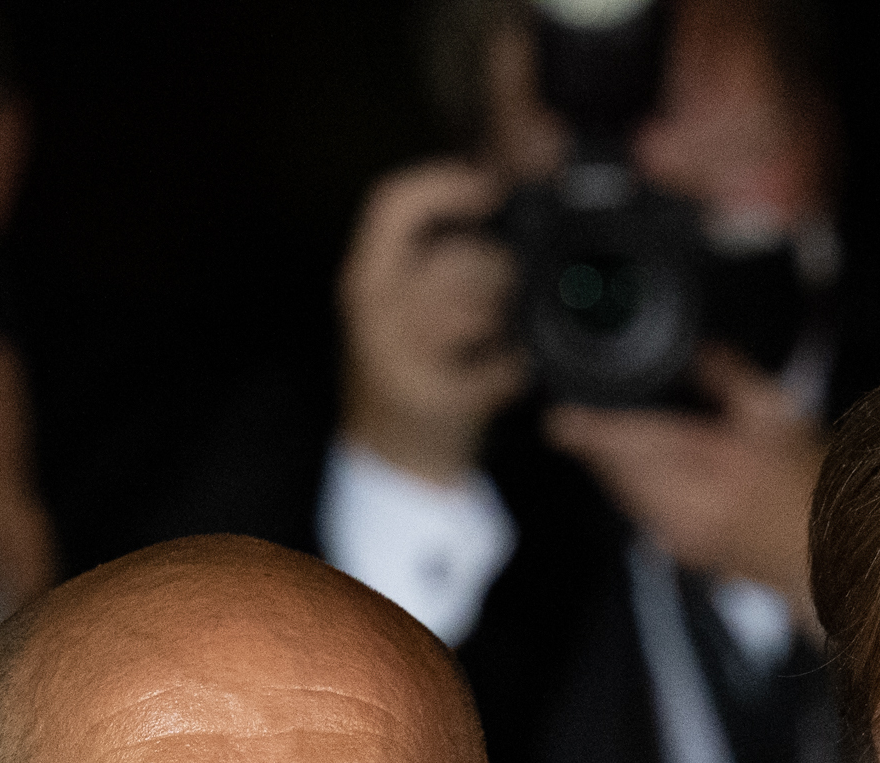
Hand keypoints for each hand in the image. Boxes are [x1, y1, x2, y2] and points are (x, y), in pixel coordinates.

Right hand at [338, 160, 525, 489]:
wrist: (391, 462)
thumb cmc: (408, 371)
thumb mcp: (404, 301)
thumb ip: (437, 253)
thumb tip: (493, 187)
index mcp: (364, 278)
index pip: (393, 205)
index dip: (443, 183)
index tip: (488, 185)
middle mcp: (372, 312)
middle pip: (456, 258)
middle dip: (499, 272)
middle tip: (513, 291)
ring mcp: (397, 358)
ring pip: (478, 310)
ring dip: (508, 320)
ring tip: (507, 335)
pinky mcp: (429, 400)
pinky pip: (498, 368)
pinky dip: (514, 370)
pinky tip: (512, 374)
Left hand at [546, 347, 825, 620]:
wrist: (828, 551)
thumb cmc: (810, 484)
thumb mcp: (779, 415)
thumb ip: (730, 377)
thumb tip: (696, 347)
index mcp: (716, 467)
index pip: (637, 442)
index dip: (592, 430)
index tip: (559, 420)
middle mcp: (690, 507)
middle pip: (619, 471)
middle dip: (597, 443)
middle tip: (582, 416)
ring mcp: (681, 534)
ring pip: (624, 493)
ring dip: (610, 464)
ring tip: (604, 435)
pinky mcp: (679, 549)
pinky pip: (638, 510)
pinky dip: (629, 486)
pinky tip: (641, 467)